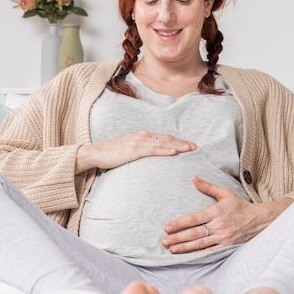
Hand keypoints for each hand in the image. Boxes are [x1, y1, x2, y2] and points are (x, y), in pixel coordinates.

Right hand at [75, 131, 196, 172]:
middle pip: (168, 139)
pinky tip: (174, 153)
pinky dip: (165, 151)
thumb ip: (142, 151)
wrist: (96, 153)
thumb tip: (153, 157)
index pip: (166, 138)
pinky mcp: (134, 149)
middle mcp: (143, 136)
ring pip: (163, 143)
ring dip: (178, 146)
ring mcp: (139, 142)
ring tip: (190, 149)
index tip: (191, 145)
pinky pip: (153, 150)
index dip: (179, 141)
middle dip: (183, 143)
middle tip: (196, 147)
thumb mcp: (130, 151)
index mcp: (144, 136)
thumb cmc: (113, 154)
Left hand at [161, 176, 292, 253]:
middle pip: (194, 233)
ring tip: (171, 249)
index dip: (179, 224)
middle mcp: (219, 225)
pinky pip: (210, 252)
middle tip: (164, 241)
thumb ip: (207, 187)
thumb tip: (193, 178)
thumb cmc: (240, 206)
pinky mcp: (227, 247)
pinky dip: (198, 255)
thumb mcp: (225, 193)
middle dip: (178, 238)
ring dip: (184, 248)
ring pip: (200, 244)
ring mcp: (223, 237)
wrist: (260, 220)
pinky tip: (187, 256)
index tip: (166, 227)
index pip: (193, 218)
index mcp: (216, 211)